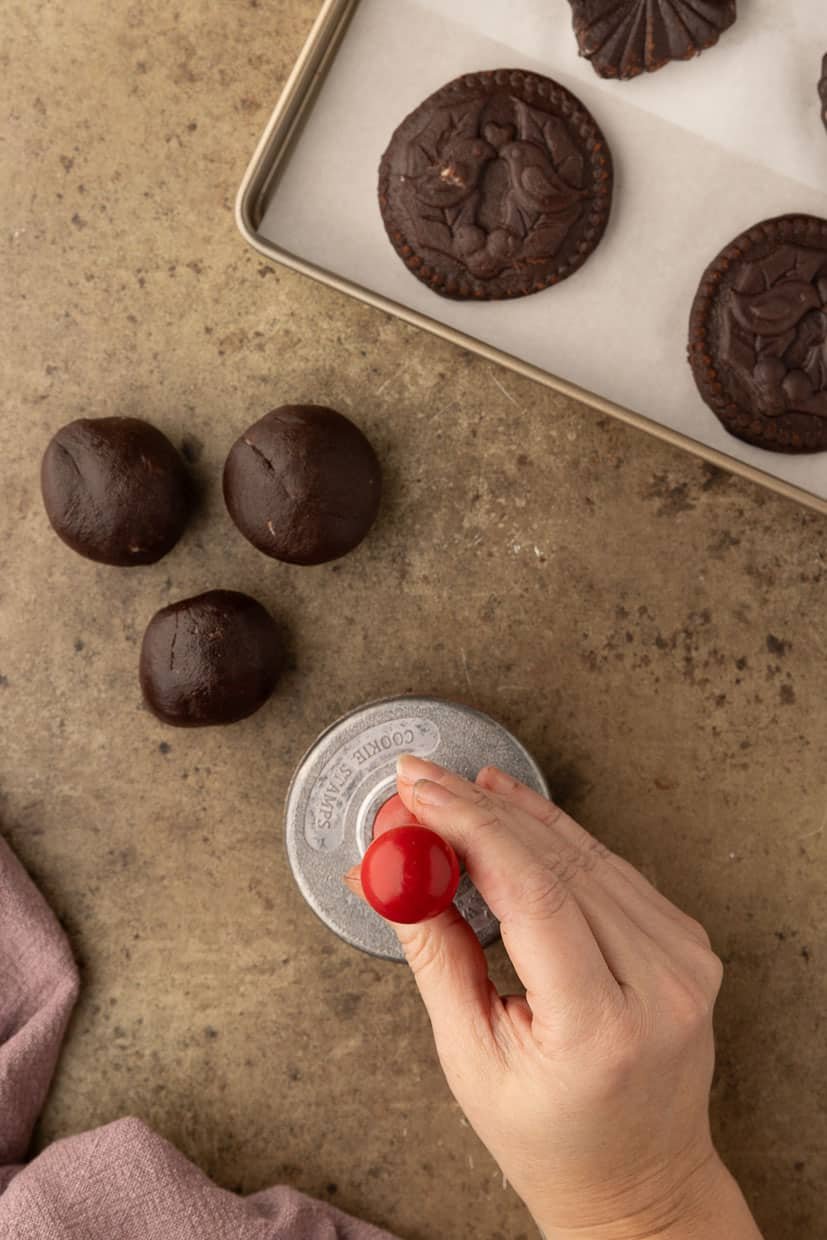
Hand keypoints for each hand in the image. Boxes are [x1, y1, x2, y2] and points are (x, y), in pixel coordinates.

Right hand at [348, 755, 761, 1239]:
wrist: (638, 1179)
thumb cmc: (549, 1137)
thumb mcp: (470, 1057)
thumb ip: (434, 953)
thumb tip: (388, 875)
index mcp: (603, 1030)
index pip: (536, 896)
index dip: (472, 830)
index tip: (419, 794)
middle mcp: (660, 988)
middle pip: (560, 865)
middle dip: (478, 812)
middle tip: (419, 782)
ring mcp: (685, 962)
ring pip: (587, 855)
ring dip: (513, 813)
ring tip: (452, 788)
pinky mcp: (687, 944)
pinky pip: (612, 870)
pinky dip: (556, 835)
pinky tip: (513, 808)